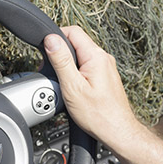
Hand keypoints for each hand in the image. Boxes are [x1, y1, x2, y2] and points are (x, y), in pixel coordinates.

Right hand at [44, 26, 143, 148]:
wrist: (117, 132)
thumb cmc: (98, 115)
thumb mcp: (72, 87)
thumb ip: (61, 60)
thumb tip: (51, 39)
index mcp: (96, 56)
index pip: (72, 31)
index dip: (55, 37)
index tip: (45, 52)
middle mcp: (103, 58)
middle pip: (76, 43)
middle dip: (59, 53)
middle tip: (50, 70)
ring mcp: (105, 67)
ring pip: (80, 56)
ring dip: (67, 64)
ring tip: (61, 82)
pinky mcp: (104, 77)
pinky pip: (86, 66)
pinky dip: (75, 73)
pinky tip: (72, 88)